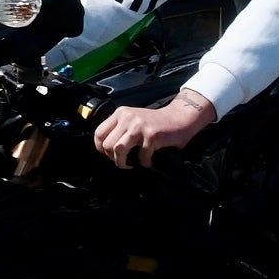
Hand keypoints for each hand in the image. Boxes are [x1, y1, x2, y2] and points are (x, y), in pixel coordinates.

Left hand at [93, 90, 216, 168]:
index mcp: (120, 114)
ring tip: (131, 164)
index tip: (109, 155)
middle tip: (123, 161)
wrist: (179, 118)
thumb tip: (106, 150)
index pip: (99, 133)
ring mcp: (139, 126)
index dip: (101, 149)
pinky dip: (145, 163)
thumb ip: (120, 129)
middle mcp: (127, 117)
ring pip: (118, 149)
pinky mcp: (151, 135)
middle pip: (107, 144)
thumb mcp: (133, 120)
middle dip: (113, 158)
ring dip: (123, 162)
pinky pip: (141, 156)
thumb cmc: (155, 123)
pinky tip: (149, 160)